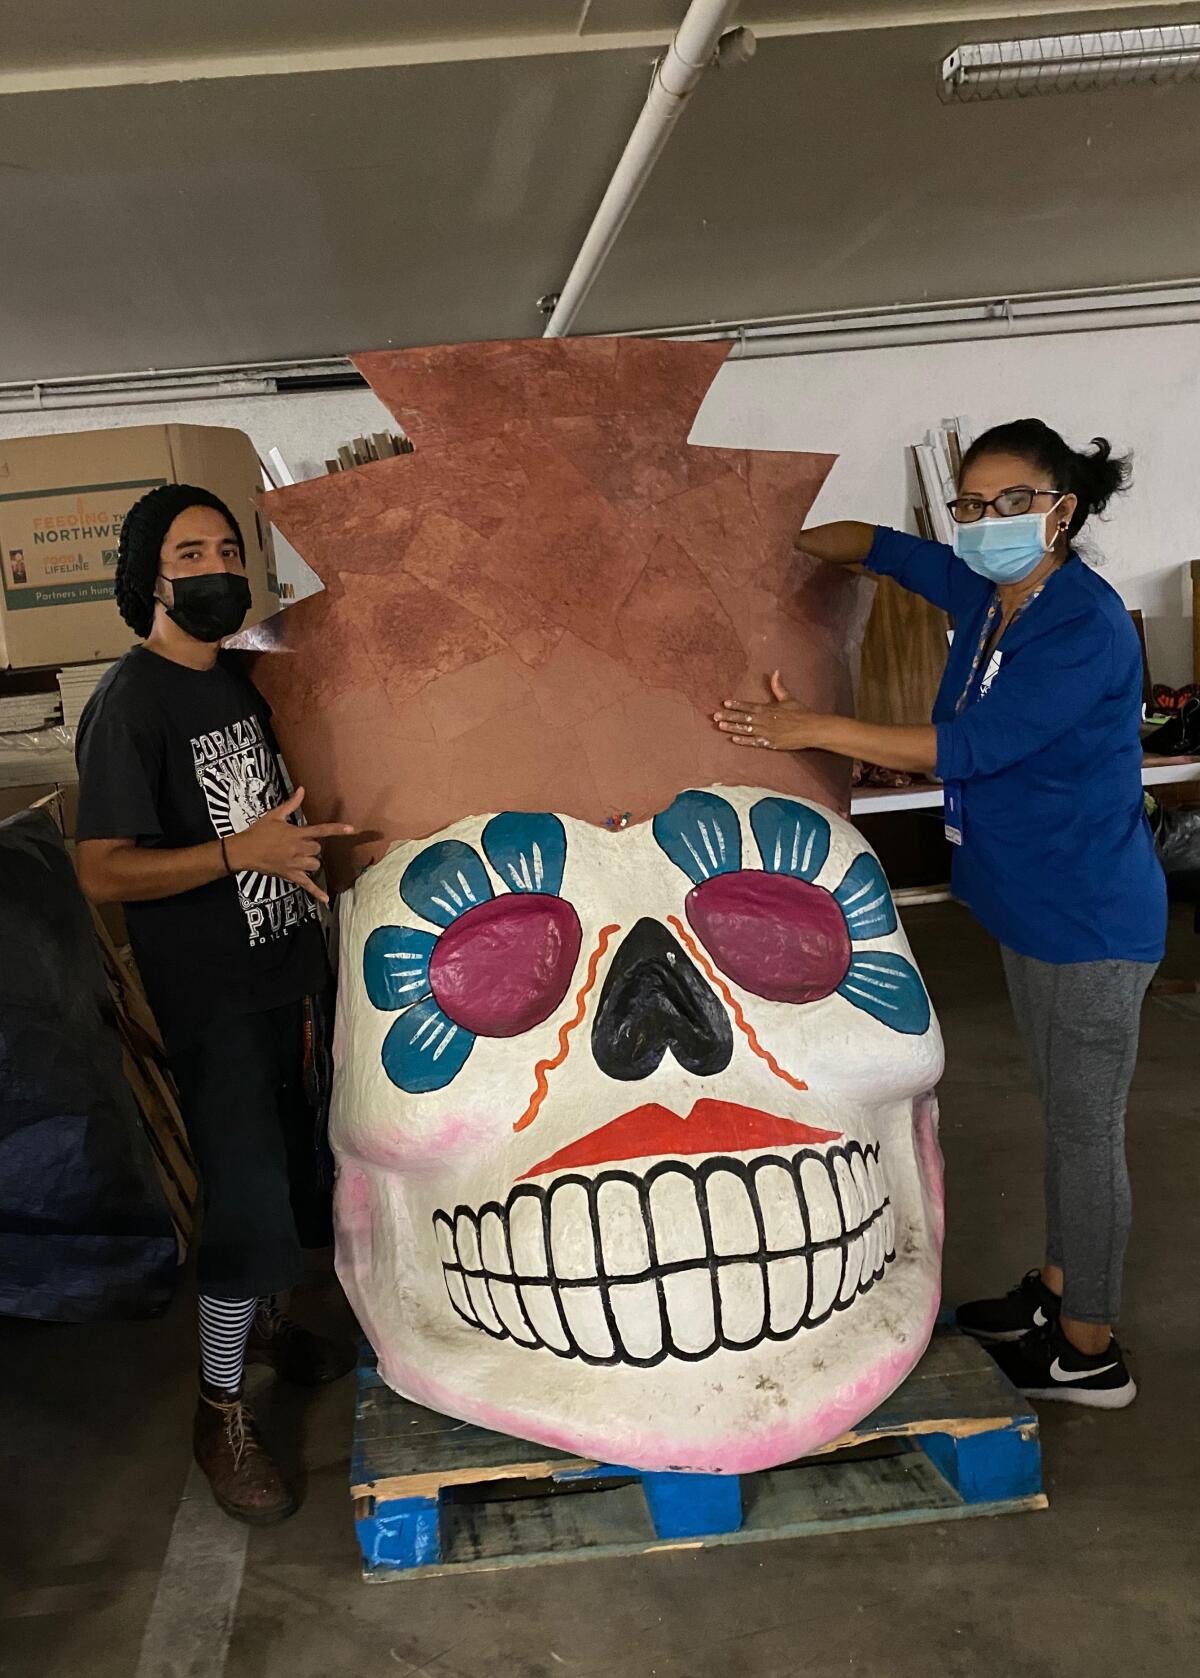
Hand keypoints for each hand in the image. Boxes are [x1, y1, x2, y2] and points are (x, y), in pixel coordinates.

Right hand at [224, 786, 355, 904]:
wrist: (244, 850)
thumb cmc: (258, 832)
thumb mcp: (274, 815)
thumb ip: (291, 804)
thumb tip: (302, 789)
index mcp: (297, 834)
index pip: (321, 830)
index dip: (337, 830)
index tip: (352, 829)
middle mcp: (298, 849)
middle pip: (319, 849)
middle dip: (314, 847)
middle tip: (300, 844)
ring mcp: (295, 864)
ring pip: (316, 865)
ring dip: (312, 861)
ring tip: (300, 857)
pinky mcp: (290, 875)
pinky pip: (306, 885)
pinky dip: (316, 892)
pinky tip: (325, 899)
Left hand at [713, 671, 828, 752]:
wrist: (811, 729)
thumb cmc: (801, 713)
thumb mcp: (788, 698)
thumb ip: (778, 686)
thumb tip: (775, 671)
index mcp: (767, 709)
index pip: (748, 706)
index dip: (736, 704)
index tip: (724, 703)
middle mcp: (764, 720)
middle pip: (742, 718)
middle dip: (728, 716)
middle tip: (715, 716)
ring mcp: (766, 732)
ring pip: (745, 730)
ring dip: (732, 727)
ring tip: (720, 726)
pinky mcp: (770, 743)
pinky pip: (754, 742)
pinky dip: (743, 741)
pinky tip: (733, 739)